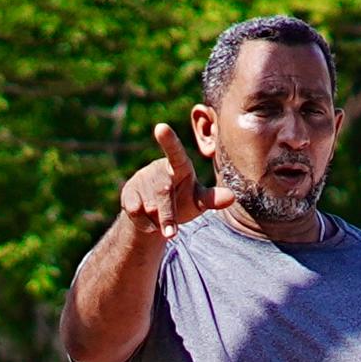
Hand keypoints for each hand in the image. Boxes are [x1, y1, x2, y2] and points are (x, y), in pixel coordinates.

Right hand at [120, 121, 216, 239]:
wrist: (157, 217)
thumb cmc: (184, 201)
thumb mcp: (199, 201)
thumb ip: (212, 198)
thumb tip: (232, 197)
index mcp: (179, 167)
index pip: (175, 153)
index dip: (169, 141)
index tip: (160, 127)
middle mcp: (159, 169)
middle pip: (162, 191)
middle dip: (167, 215)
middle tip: (172, 234)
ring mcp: (141, 179)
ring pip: (148, 204)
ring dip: (157, 220)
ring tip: (164, 225)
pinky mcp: (128, 191)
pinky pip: (134, 209)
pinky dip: (144, 222)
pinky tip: (149, 222)